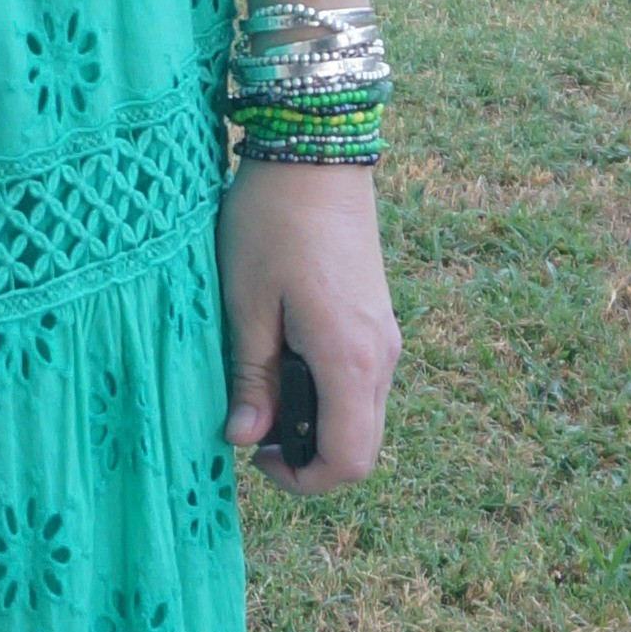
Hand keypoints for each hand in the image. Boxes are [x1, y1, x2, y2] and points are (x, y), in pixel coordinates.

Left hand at [219, 159, 400, 491]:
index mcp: (350, 360)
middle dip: (308, 455)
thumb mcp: (246, 302)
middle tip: (252, 424)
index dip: (303, 480)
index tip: (255, 458)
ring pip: (362, 412)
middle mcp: (381, 356)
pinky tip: (283, 357)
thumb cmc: (272, 222)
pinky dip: (326, 390)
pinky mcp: (376, 317)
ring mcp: (384, 335)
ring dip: (315, 420)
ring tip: (260, 387)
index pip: (348, 461)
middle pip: (361, 445)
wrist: (317, 150)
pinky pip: (360, 379)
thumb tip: (246, 439)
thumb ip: (251, 378)